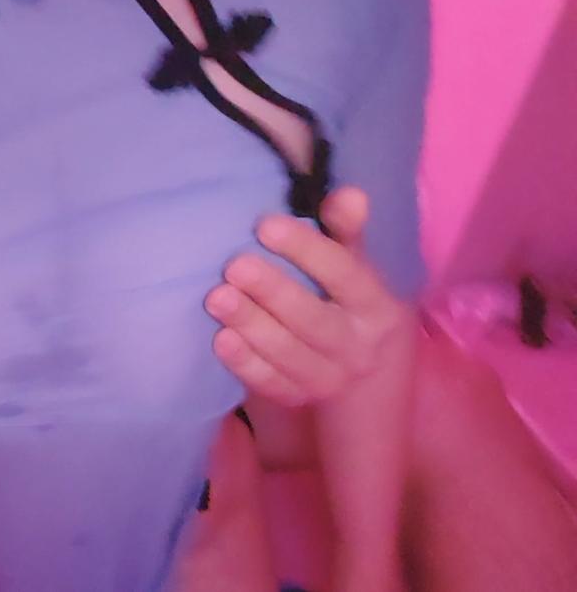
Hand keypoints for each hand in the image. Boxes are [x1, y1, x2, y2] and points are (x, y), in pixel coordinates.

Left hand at [204, 187, 417, 405]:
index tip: (264, 225)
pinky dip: (245, 364)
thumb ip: (346, 230)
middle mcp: (359, 346)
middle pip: (313, 319)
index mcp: (376, 305)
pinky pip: (271, 384)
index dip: (305, 249)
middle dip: (272, 291)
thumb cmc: (346, 296)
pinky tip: (220, 339)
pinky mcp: (299, 396)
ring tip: (216, 298)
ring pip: (289, 354)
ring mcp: (330, 377)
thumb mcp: (355, 263)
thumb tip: (350, 195)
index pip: (344, 274)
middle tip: (234, 266)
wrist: (360, 362)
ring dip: (251, 325)